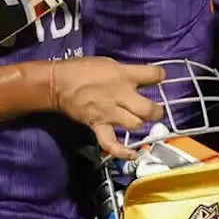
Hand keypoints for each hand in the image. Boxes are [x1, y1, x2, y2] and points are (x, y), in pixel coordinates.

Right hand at [47, 57, 165, 158]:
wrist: (58, 83)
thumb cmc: (83, 69)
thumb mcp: (110, 63)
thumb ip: (127, 73)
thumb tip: (141, 79)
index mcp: (124, 76)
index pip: (153, 76)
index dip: (159, 76)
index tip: (158, 78)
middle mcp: (120, 95)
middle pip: (148, 109)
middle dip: (156, 111)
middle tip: (154, 110)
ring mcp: (109, 113)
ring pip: (135, 125)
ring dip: (141, 125)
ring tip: (141, 122)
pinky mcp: (98, 126)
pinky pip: (110, 143)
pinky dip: (122, 152)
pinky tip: (133, 154)